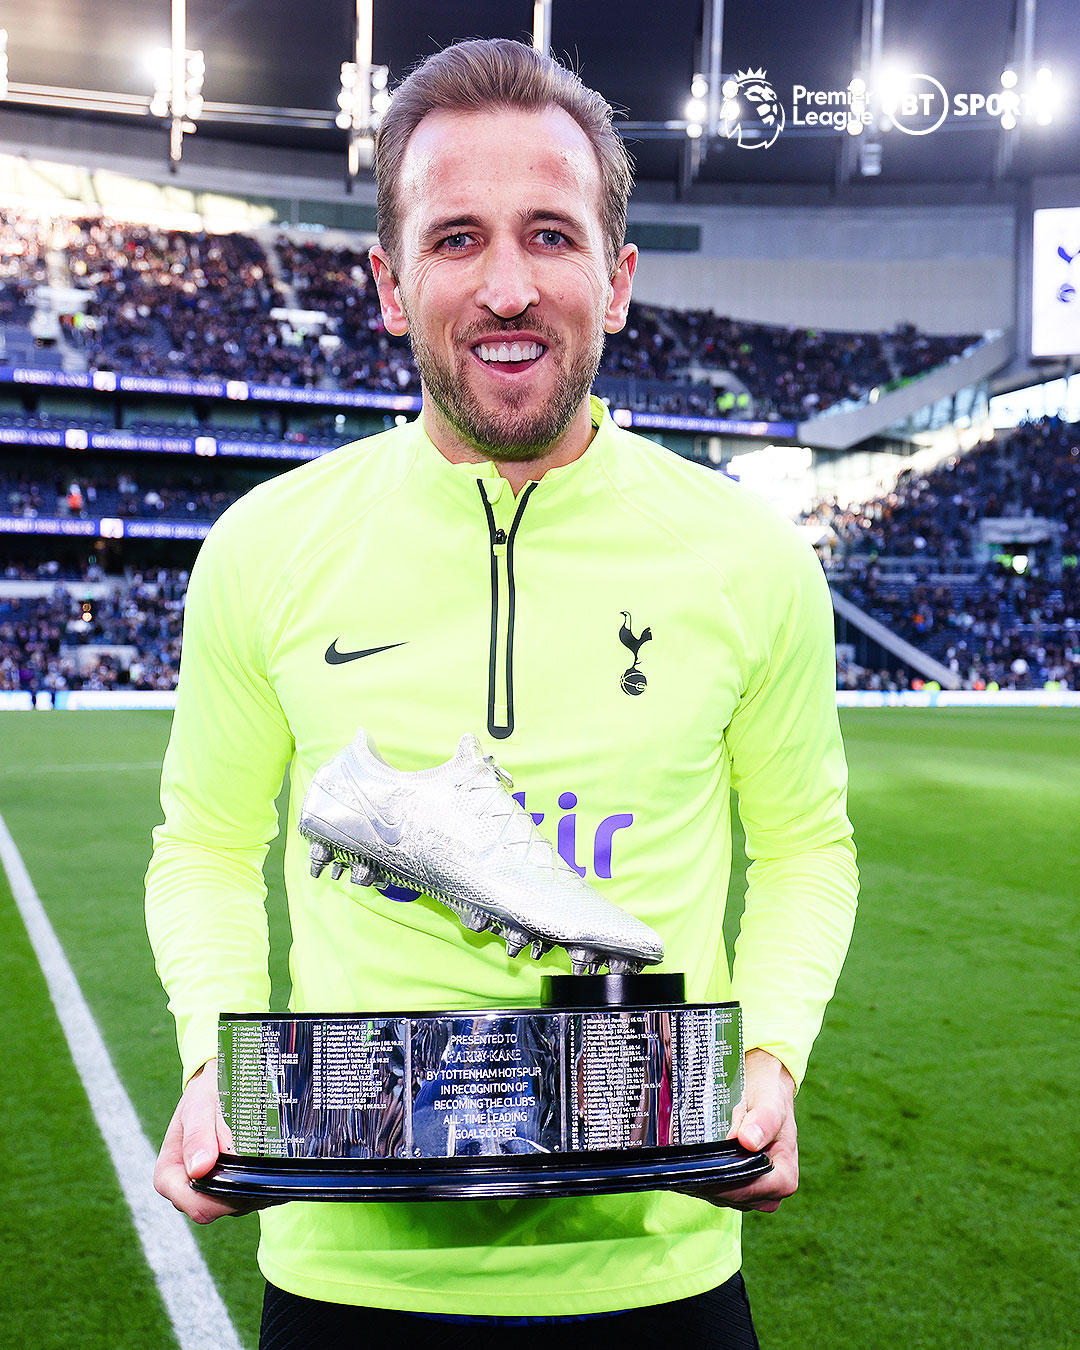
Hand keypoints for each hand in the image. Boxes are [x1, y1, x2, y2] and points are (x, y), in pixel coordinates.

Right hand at [153, 1059, 276, 1223]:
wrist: (218, 1083)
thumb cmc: (205, 1093)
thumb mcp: (199, 1105)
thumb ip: (198, 1134)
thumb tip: (198, 1168)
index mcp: (169, 1176)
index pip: (197, 1206)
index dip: (222, 1195)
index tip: (244, 1166)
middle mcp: (188, 1191)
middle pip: (220, 1208)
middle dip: (242, 1187)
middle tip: (261, 1153)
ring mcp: (209, 1192)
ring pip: (237, 1205)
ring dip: (254, 1184)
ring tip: (265, 1152)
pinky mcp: (229, 1190)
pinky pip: (249, 1198)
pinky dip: (261, 1182)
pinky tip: (270, 1160)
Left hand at [678, 1048, 798, 1211]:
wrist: (764, 1095)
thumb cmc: (769, 1098)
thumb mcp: (770, 1103)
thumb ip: (764, 1120)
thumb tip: (748, 1140)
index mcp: (784, 1179)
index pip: (747, 1190)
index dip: (722, 1180)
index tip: (698, 1166)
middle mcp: (771, 1194)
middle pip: (731, 1196)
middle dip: (708, 1179)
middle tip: (686, 1159)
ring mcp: (753, 1195)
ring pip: (720, 1196)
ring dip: (702, 1180)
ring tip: (688, 1158)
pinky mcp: (738, 1191)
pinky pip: (715, 1192)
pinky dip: (702, 1179)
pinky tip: (689, 1164)